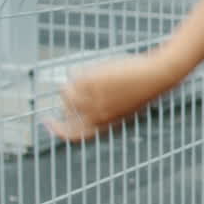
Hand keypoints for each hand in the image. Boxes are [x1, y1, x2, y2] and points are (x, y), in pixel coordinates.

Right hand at [45, 55, 175, 141]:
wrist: (156, 76)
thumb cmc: (144, 91)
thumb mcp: (123, 109)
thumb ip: (104, 112)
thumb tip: (84, 108)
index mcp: (103, 125)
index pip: (72, 135)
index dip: (56, 130)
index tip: (47, 121)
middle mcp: (93, 115)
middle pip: (65, 110)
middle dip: (68, 100)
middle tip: (75, 89)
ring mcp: (90, 98)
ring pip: (65, 91)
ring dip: (74, 82)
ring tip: (92, 75)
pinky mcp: (90, 81)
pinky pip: (73, 75)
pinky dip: (81, 70)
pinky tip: (98, 67)